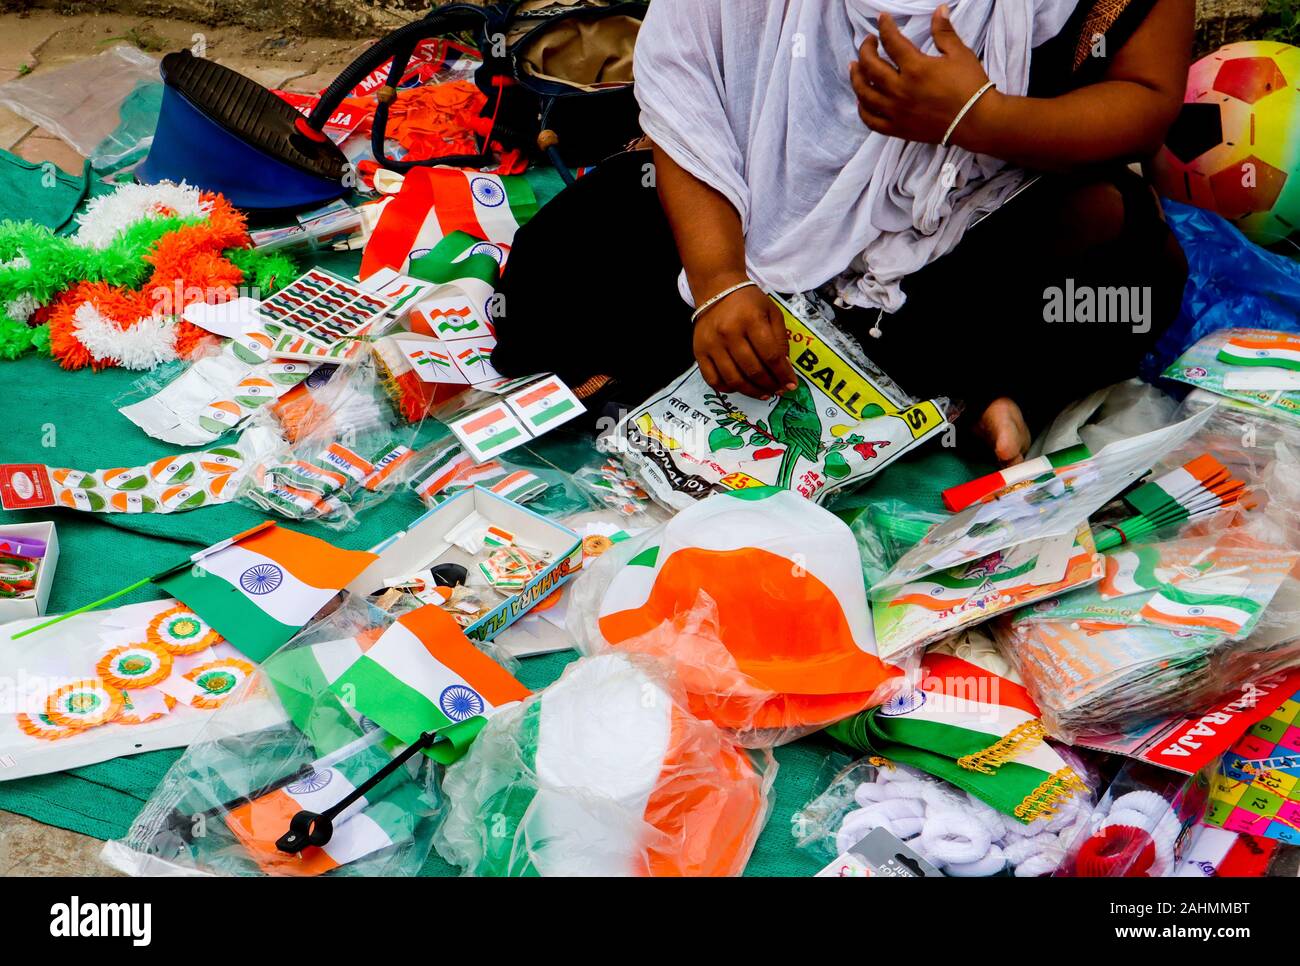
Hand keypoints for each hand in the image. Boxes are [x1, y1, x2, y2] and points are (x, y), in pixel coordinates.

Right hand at [692, 283, 797, 398]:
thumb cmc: (749, 302)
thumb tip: (784, 370)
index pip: (770, 355)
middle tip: (778, 390)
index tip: (791, 385)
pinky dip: (728, 389)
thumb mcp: (772, 313)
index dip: (783, 374)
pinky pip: (713, 379)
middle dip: (770, 385)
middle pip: (752, 370)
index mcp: (751, 320)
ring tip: (763, 393)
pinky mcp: (699, 352)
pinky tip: (740, 387)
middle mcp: (729, 332)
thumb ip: (780, 340)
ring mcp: (711, 344)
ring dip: (752, 392)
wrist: (717, 289)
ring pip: (733, 379)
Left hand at [849, 6, 994, 145]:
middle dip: (866, 49)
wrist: (977, 121)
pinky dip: (862, 109)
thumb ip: (944, 32)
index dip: (884, 27)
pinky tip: (862, 100)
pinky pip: (871, 120)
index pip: (891, 41)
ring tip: (855, 67)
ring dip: (856, 77)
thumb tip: (939, 10)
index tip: (882, 20)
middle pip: (870, 66)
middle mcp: (900, 89)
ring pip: (865, 94)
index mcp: (915, 68)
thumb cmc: (970, 86)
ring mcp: (896, 111)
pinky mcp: (898, 129)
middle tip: (869, 42)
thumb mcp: (959, 54)